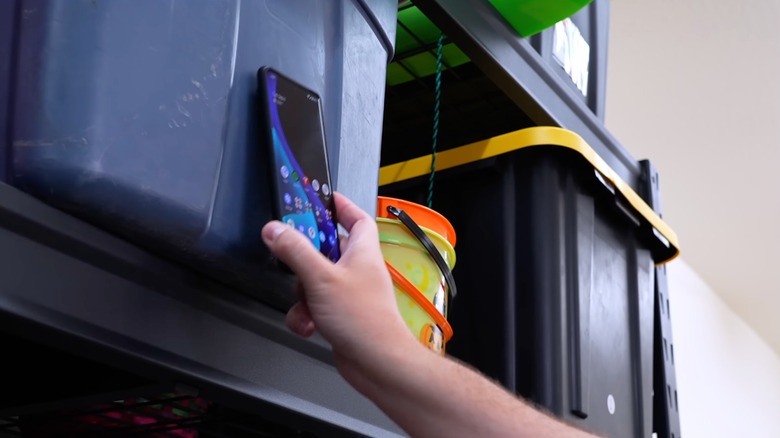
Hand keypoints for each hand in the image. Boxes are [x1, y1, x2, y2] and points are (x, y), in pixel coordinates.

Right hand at [261, 193, 418, 380]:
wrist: (376, 362)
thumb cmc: (364, 319)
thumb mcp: (321, 278)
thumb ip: (295, 251)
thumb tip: (276, 229)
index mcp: (362, 251)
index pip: (356, 218)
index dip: (339, 206)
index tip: (321, 199)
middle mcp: (358, 269)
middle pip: (326, 249)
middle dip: (305, 257)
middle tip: (291, 255)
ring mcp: (349, 293)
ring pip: (315, 281)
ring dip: (302, 293)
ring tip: (306, 302)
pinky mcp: (340, 315)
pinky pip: (314, 306)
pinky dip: (306, 315)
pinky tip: (309, 324)